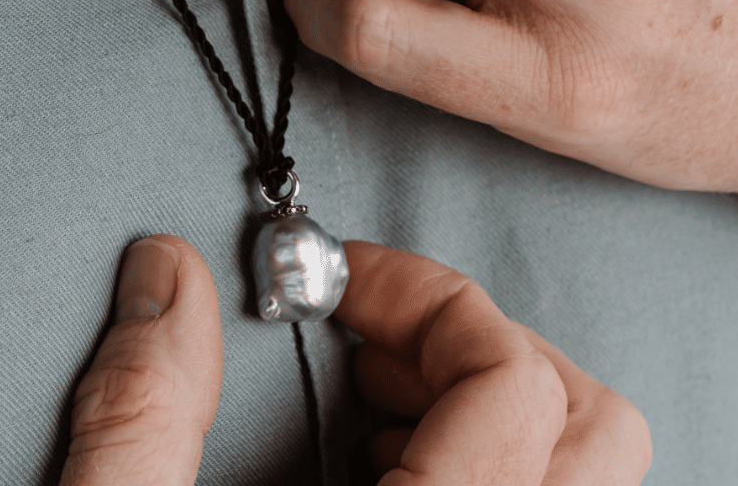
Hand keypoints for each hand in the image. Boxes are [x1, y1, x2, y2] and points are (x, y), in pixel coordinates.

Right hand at [59, 235, 648, 484]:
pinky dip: (494, 459)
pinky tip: (389, 471)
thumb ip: (140, 416)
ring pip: (593, 468)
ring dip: (495, 399)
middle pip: (596, 420)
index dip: (423, 297)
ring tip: (379, 404)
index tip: (336, 282)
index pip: (514, 382)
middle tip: (374, 338)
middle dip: (481, 341)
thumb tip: (166, 272)